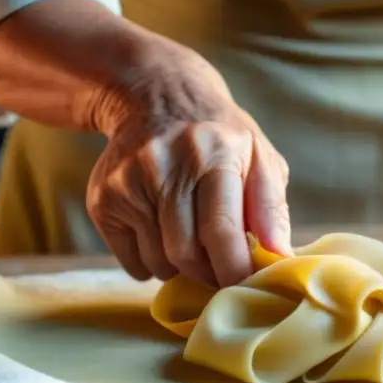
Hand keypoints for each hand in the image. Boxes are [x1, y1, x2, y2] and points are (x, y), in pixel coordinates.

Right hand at [85, 29, 291, 287]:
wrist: (157, 96)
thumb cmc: (218, 138)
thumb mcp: (258, 156)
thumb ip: (272, 207)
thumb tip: (280, 256)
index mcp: (214, 153)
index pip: (221, 229)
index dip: (234, 269)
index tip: (245, 286)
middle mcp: (165, 165)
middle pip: (186, 253)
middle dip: (209, 274)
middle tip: (220, 269)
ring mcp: (128, 182)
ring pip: (158, 262)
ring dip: (180, 267)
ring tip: (190, 238)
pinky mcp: (102, 199)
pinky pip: (131, 261)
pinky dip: (151, 262)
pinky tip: (161, 232)